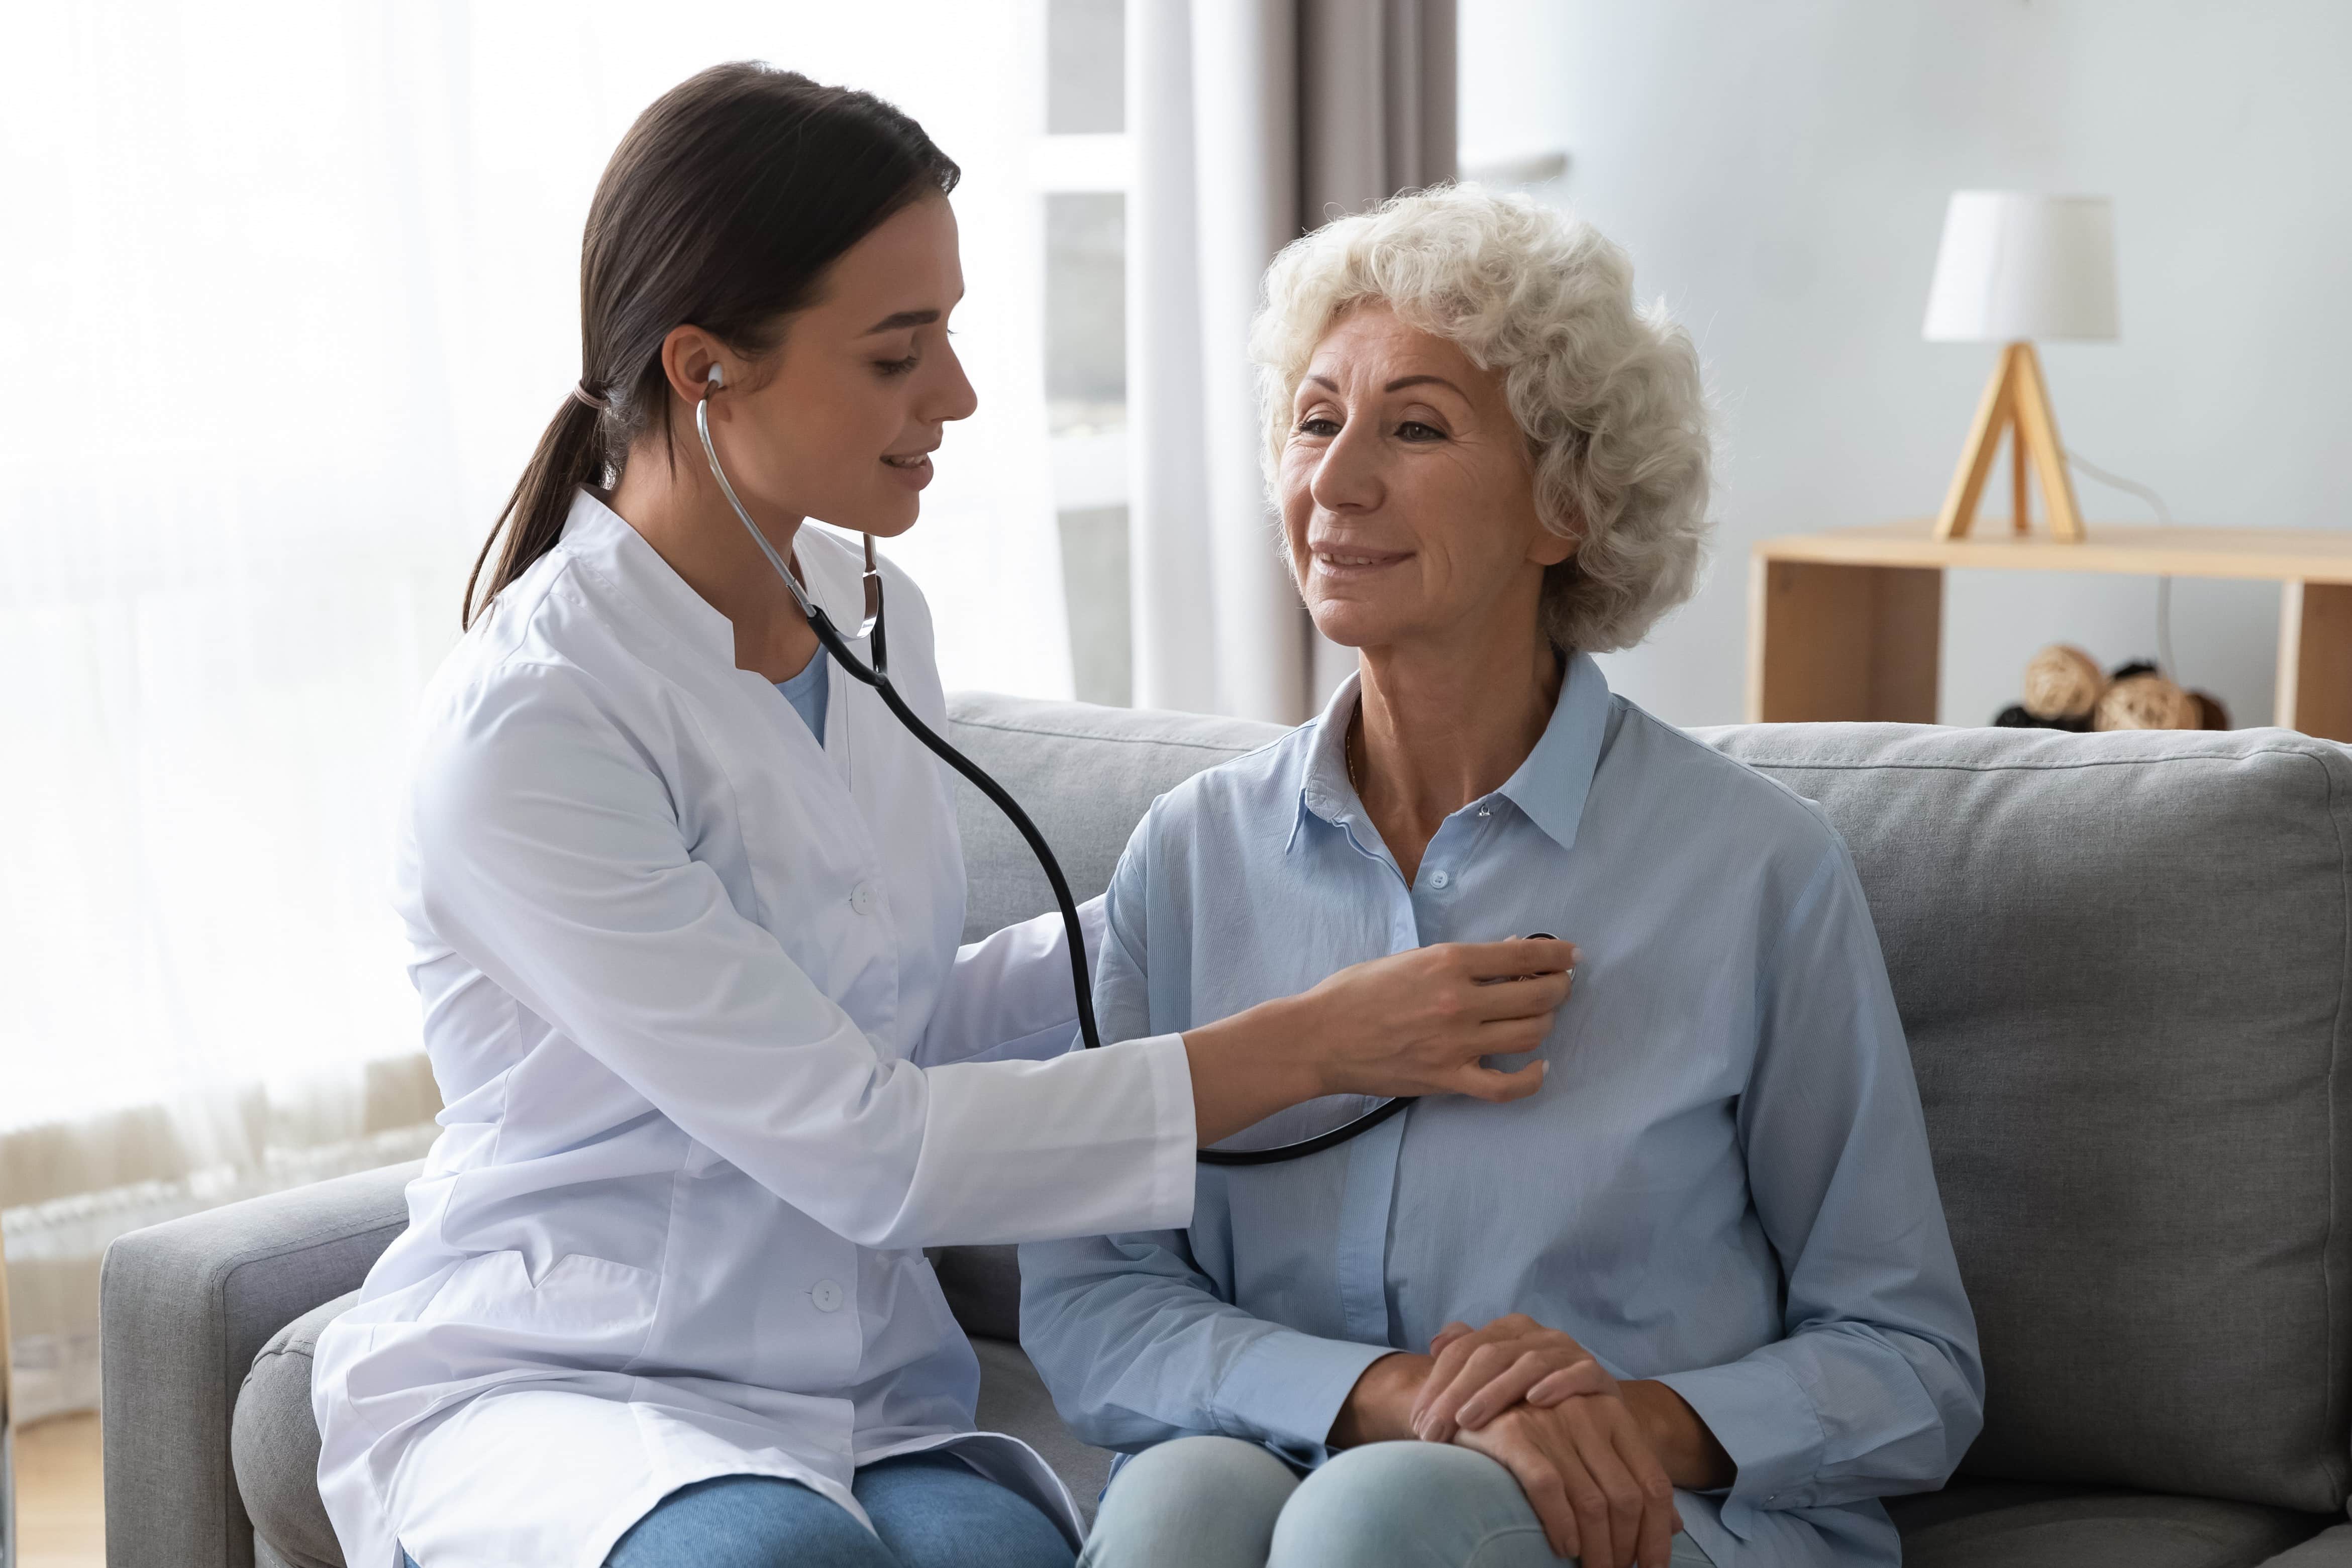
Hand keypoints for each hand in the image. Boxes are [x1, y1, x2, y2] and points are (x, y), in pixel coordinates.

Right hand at [1296, 938, 1578, 1100]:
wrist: (1319, 1037)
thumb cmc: (1357, 992)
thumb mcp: (1409, 959)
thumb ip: (1460, 960)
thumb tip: (1508, 954)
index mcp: (1448, 963)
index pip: (1523, 956)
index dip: (1557, 955)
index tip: (1571, 956)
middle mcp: (1459, 1001)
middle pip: (1536, 997)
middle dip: (1559, 989)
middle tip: (1560, 986)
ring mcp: (1456, 1044)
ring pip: (1529, 1035)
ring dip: (1545, 1023)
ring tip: (1543, 1017)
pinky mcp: (1448, 1078)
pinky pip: (1506, 1087)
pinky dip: (1531, 1078)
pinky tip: (1538, 1067)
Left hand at [1412, 1314, 1616, 1443]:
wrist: (1595, 1414)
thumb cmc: (1534, 1400)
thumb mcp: (1499, 1378)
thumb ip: (1468, 1356)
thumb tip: (1436, 1344)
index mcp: (1508, 1331)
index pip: (1463, 1349)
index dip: (1437, 1384)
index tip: (1417, 1422)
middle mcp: (1538, 1335)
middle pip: (1490, 1355)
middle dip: (1456, 1393)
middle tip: (1433, 1431)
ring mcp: (1569, 1352)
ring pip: (1528, 1363)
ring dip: (1496, 1391)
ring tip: (1469, 1419)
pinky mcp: (1598, 1374)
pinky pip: (1579, 1373)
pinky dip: (1558, 1383)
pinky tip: (1536, 1399)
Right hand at [1453, 1398, 1678, 1567]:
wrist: (1467, 1394)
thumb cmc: (1534, 1424)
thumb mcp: (1589, 1439)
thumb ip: (1629, 1475)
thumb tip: (1674, 1526)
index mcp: (1614, 1413)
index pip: (1654, 1484)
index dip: (1658, 1534)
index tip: (1653, 1567)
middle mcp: (1587, 1413)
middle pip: (1627, 1499)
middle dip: (1626, 1549)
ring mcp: (1550, 1421)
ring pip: (1592, 1502)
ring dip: (1597, 1550)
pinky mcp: (1513, 1433)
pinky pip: (1549, 1489)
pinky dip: (1561, 1526)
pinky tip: (1563, 1546)